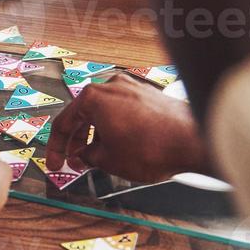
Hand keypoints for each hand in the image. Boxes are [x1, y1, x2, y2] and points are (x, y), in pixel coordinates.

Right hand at [46, 73, 209, 182]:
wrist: (193, 141)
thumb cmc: (151, 148)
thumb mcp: (108, 160)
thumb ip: (87, 156)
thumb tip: (84, 156)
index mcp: (93, 97)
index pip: (64, 124)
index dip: (57, 148)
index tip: (56, 163)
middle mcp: (111, 86)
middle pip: (84, 115)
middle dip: (78, 141)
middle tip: (75, 162)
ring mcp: (132, 87)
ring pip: (104, 112)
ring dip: (97, 134)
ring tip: (99, 157)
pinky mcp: (149, 94)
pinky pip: (122, 111)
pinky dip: (115, 127)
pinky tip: (118, 145)